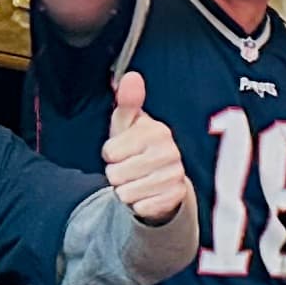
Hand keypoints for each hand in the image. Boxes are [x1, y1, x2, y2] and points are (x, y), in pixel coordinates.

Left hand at [100, 73, 192, 224]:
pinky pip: (141, 207)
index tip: (121, 151)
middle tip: (128, 168)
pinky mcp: (176, 197)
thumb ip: (127, 102)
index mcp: (157, 131)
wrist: (164, 178)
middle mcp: (170, 152)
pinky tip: (146, 194)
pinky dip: (138, 205)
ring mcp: (175, 175)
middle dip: (116, 174)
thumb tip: (131, 77)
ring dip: (126, 190)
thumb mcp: (127, 125)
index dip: (110, 154)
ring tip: (136, 181)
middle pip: (116, 174)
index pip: (110, 152)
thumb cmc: (138, 148)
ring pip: (126, 193)